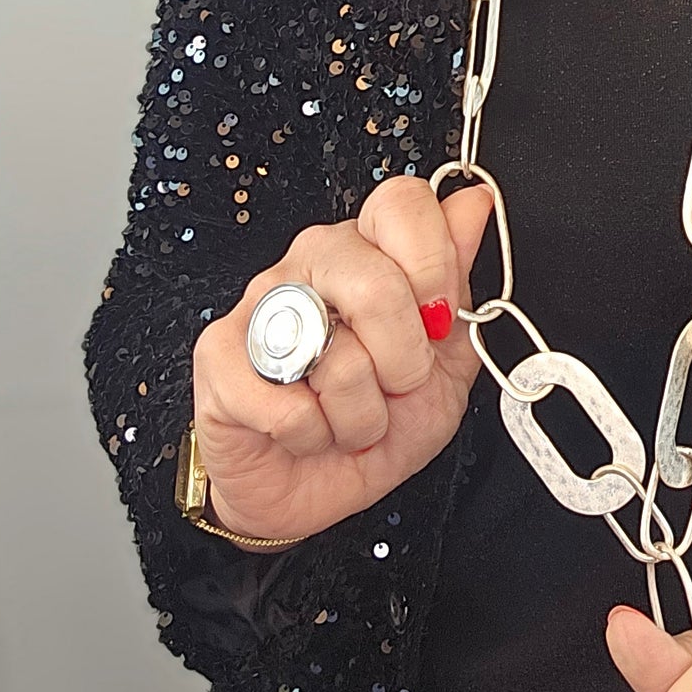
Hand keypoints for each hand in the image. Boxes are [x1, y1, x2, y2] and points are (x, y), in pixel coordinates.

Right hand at [189, 176, 494, 543]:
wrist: (314, 488)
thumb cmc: (381, 420)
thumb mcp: (448, 360)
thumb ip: (459, 281)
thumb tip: (473, 203)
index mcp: (370, 250)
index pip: (401, 204)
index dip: (433, 263)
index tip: (440, 319)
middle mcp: (312, 264)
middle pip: (374, 280)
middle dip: (404, 359)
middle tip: (398, 385)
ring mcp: (260, 305)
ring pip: (335, 353)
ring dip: (361, 412)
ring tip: (350, 417)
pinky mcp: (219, 357)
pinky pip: (288, 405)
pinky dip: (314, 435)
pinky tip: (309, 432)